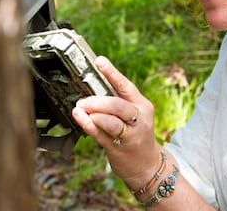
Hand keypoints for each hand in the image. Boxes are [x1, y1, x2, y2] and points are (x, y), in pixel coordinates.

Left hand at [72, 56, 161, 187]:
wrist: (147, 165)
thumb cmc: (136, 134)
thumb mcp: (135, 115)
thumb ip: (118, 102)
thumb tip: (92, 88)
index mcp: (143, 105)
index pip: (126, 86)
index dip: (112, 73)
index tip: (99, 61)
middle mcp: (139, 119)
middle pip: (118, 105)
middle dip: (98, 101)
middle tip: (84, 100)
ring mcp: (130, 135)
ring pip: (111, 121)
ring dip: (93, 113)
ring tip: (81, 109)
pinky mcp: (119, 148)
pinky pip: (100, 134)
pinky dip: (88, 125)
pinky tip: (79, 118)